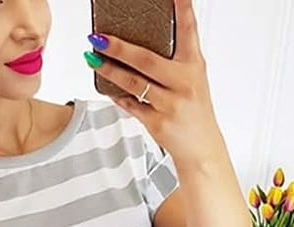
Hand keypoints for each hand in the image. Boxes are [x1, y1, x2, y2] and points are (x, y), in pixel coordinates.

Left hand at [86, 0, 223, 164]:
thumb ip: (173, 61)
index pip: (189, 30)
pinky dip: (117, 96)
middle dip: (119, 48)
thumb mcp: (192, 79)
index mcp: (194, 65)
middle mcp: (184, 82)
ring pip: (134, 84)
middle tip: (98, 38)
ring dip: (109, 71)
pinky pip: (131, 105)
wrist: (201, 147)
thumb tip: (139, 44)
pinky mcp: (158, 123)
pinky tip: (106, 87)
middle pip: (147, 60)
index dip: (183, 9)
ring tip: (92, 60)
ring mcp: (170, 104)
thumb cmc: (193, 110)